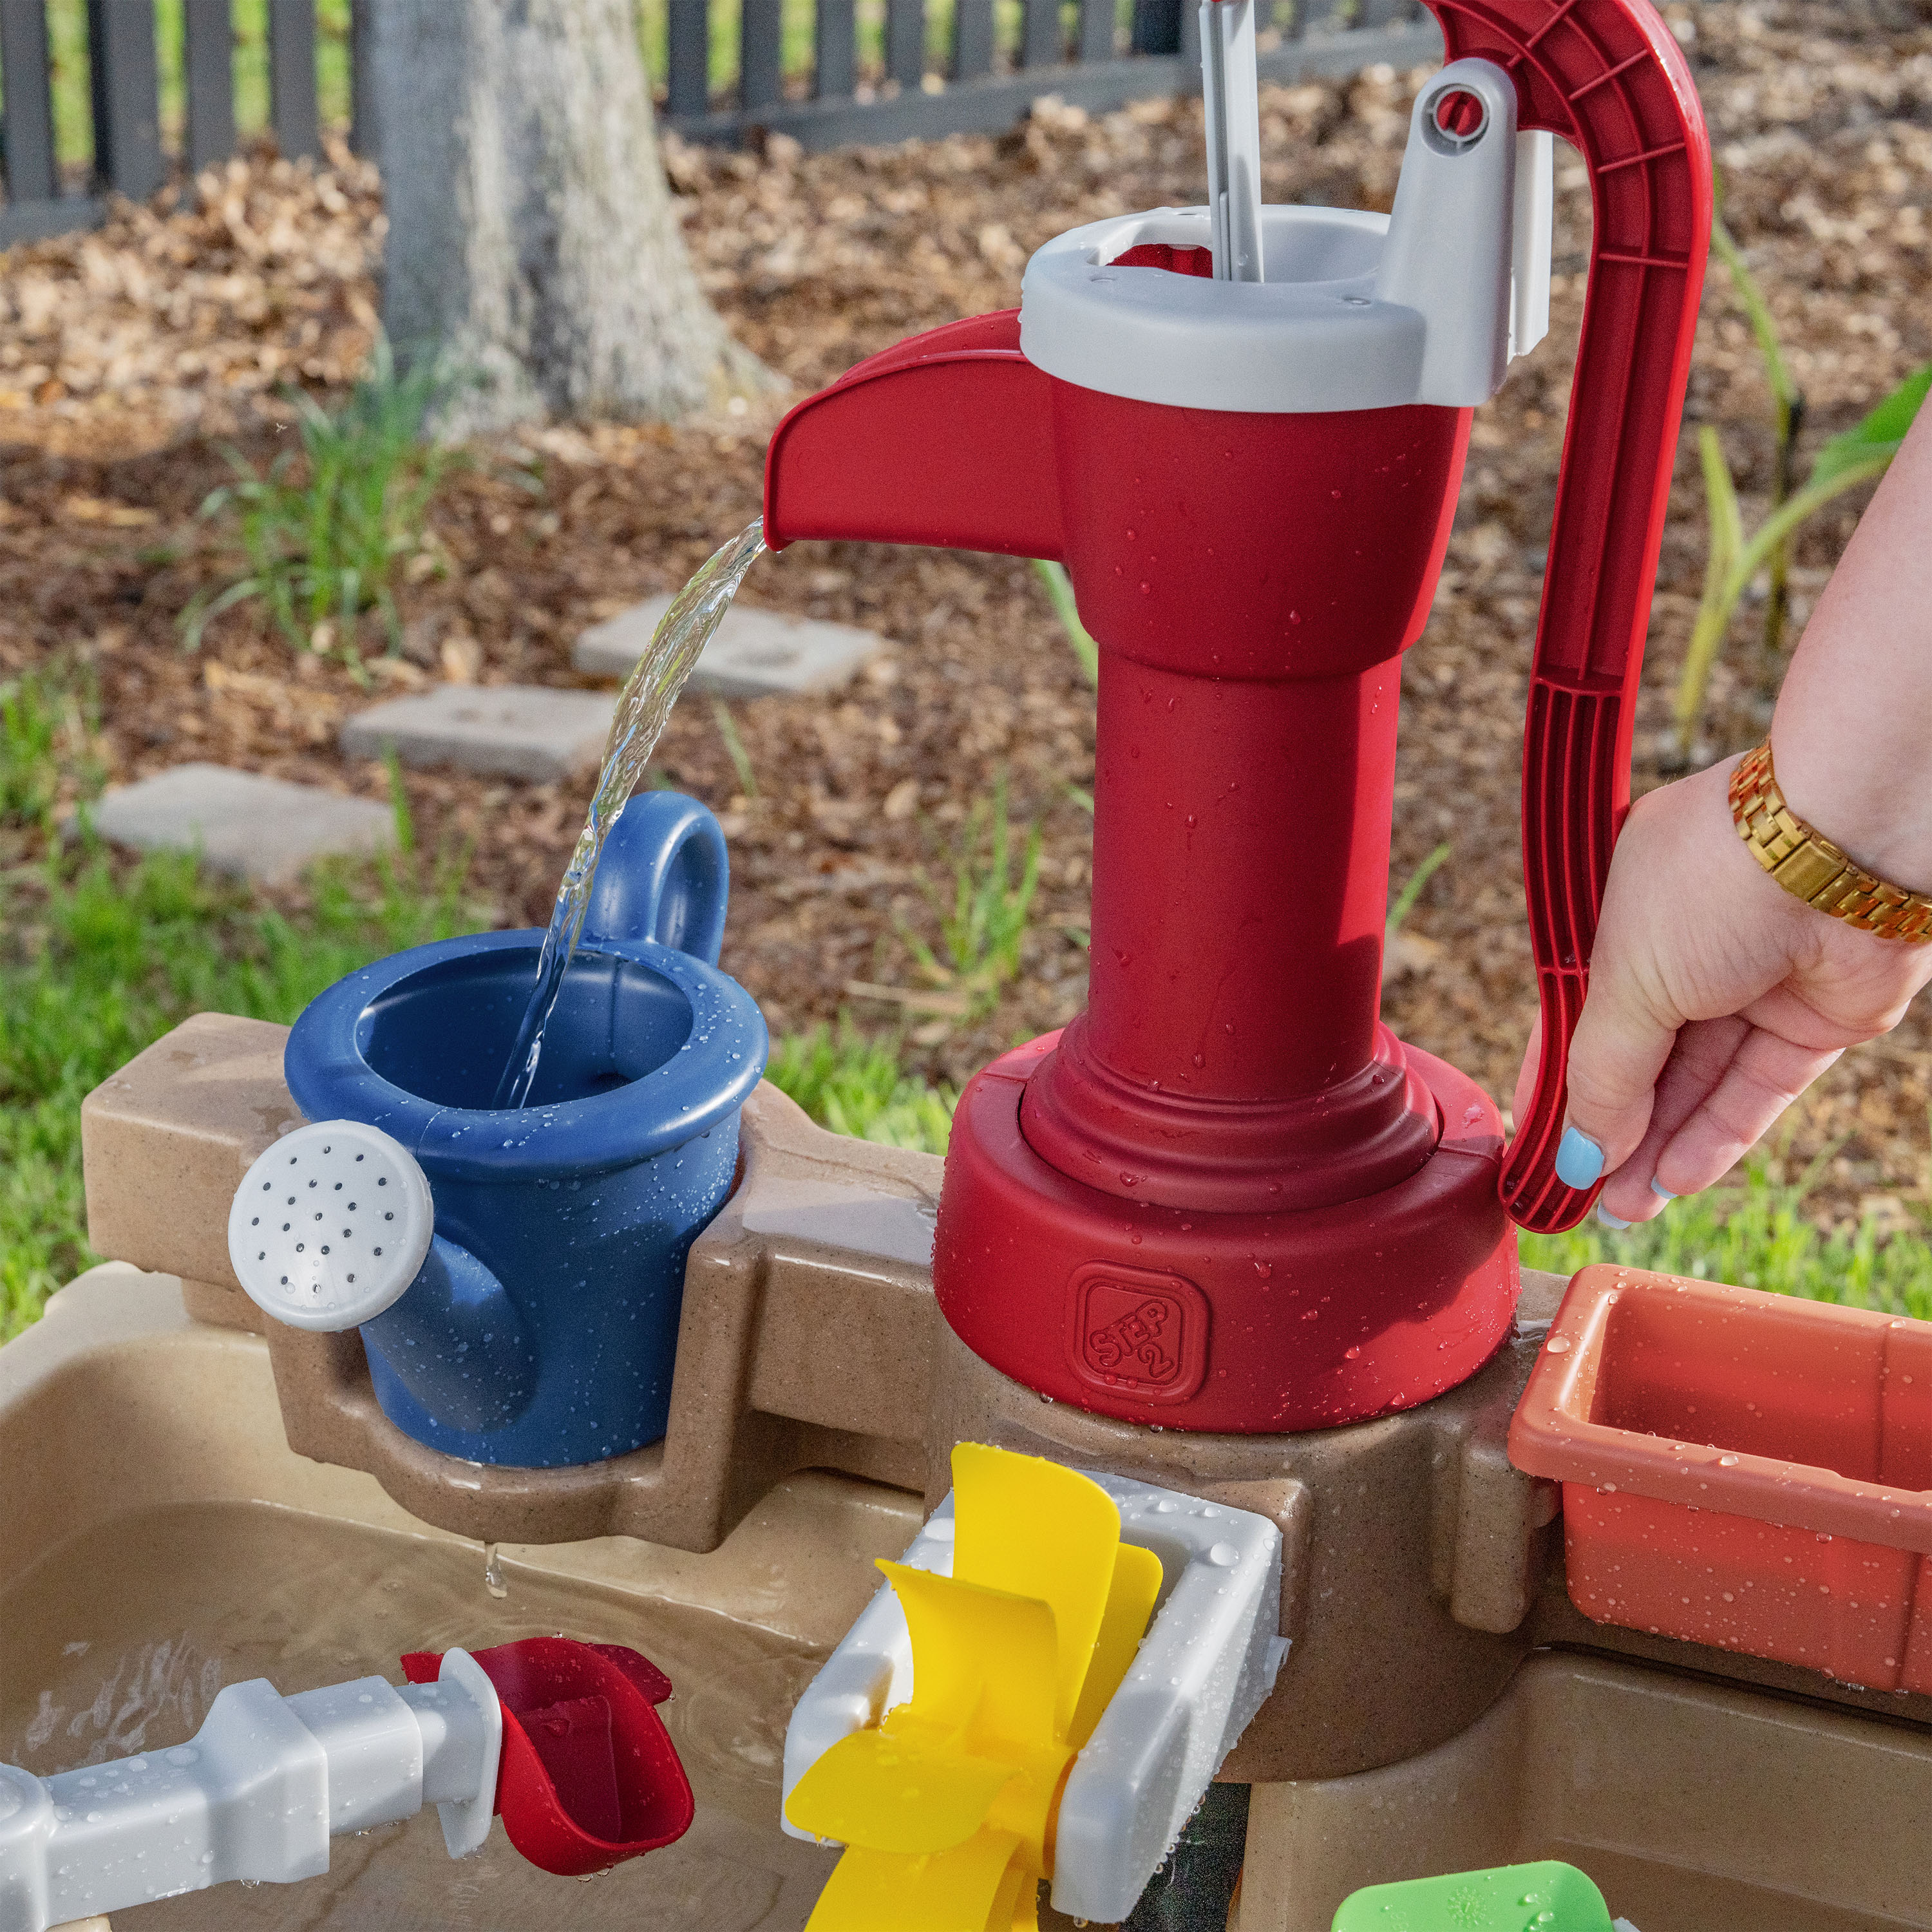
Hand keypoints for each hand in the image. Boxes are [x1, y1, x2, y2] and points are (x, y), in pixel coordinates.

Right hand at [1512, 752, 1931, 1223]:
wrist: (1839, 846)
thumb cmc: (1712, 880)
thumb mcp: (1625, 982)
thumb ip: (1600, 1075)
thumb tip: (1577, 1153)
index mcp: (1619, 921)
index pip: (1576, 1023)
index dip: (1557, 1088)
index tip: (1541, 1151)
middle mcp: (1683, 953)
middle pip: (1640, 1062)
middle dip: (1613, 1132)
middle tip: (1584, 1197)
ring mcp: (1749, 987)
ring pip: (1696, 1084)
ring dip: (1660, 1147)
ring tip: (1625, 1208)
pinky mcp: (1809, 1019)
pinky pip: (1755, 1088)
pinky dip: (1719, 1133)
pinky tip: (1679, 1176)